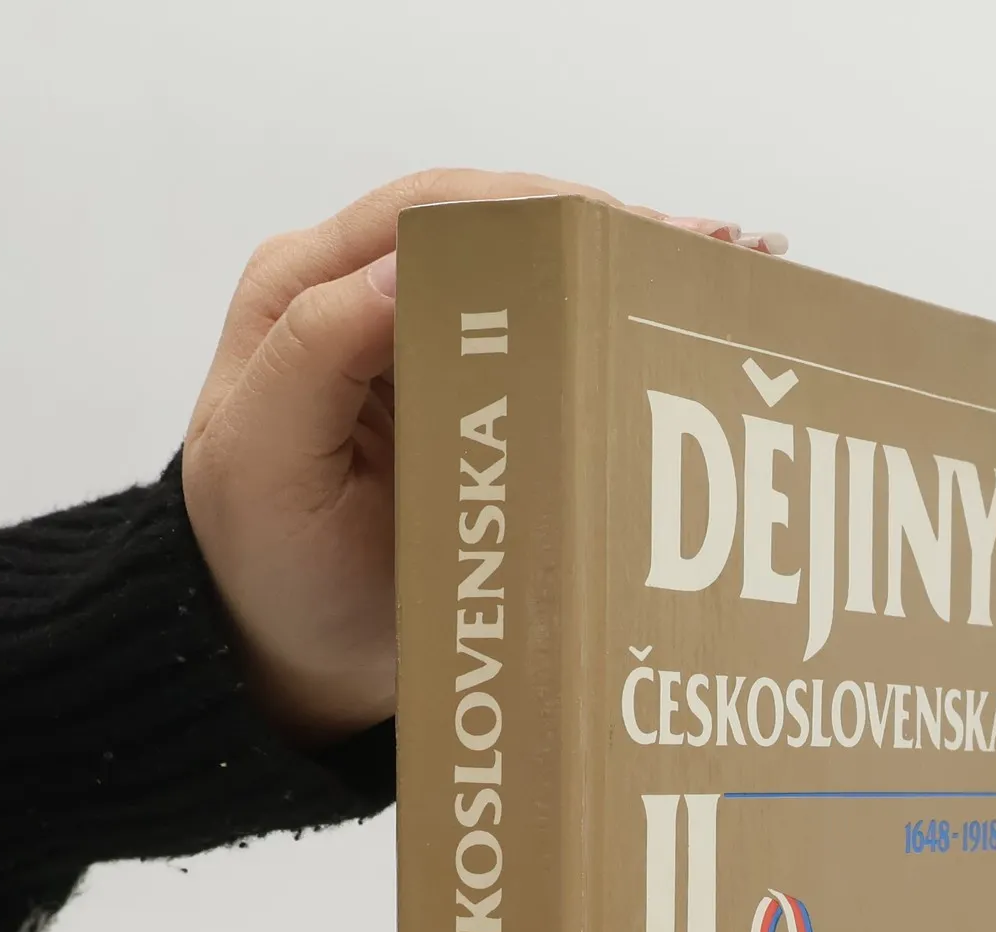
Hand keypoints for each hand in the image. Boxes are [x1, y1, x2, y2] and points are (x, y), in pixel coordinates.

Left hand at [182, 168, 784, 744]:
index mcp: (304, 292)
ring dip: (624, 266)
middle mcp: (366, 297)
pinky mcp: (466, 394)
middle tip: (714, 249)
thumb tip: (402, 265)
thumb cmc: (269, 572)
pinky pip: (544, 340)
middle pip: (498, 227)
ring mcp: (423, 344)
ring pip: (532, 274)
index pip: (430, 214)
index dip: (531, 208)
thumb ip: (316, 353)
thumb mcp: (265, 465)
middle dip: (604, 228)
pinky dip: (611, 324)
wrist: (292, 661)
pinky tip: (681, 318)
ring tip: (729, 266)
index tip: (625, 230)